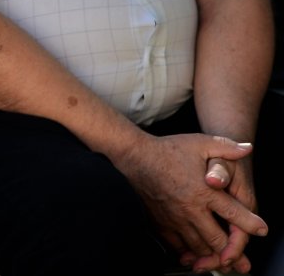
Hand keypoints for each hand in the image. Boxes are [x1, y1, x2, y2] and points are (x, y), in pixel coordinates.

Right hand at [112, 132, 263, 271]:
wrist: (135, 155)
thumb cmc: (168, 149)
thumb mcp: (201, 143)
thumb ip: (226, 147)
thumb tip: (247, 148)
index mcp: (204, 192)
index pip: (234, 215)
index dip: (251, 225)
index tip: (260, 229)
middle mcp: (191, 209)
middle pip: (218, 240)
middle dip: (232, 249)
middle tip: (239, 252)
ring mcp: (174, 218)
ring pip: (199, 247)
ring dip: (211, 253)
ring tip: (219, 254)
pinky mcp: (160, 221)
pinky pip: (177, 246)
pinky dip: (188, 253)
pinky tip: (194, 252)